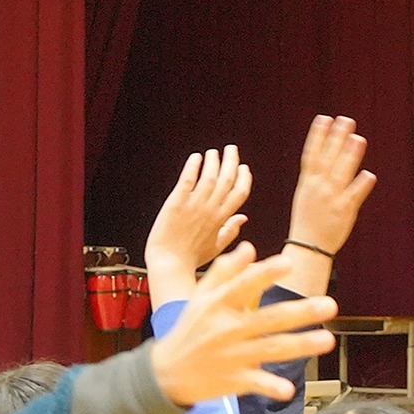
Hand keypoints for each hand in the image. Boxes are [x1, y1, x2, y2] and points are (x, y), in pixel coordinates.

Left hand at [145, 147, 251, 302]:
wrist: (169, 264)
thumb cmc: (190, 258)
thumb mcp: (217, 247)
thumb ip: (231, 230)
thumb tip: (243, 218)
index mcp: (221, 219)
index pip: (240, 193)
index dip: (244, 178)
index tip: (243, 167)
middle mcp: (210, 210)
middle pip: (227, 180)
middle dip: (231, 161)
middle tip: (231, 149)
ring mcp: (194, 206)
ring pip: (209, 177)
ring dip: (213, 161)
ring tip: (212, 152)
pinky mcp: (176, 203)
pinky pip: (187, 180)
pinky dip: (193, 167)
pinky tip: (196, 158)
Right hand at [149, 244, 335, 404]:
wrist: (166, 372)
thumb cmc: (190, 328)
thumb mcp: (201, 296)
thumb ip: (225, 271)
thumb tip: (250, 248)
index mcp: (218, 305)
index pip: (244, 286)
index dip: (266, 274)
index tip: (288, 263)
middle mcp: (226, 329)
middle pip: (268, 319)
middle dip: (300, 312)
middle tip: (331, 305)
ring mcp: (231, 356)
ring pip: (271, 348)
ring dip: (300, 346)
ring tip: (327, 340)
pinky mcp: (234, 380)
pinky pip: (256, 383)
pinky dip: (270, 387)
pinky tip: (288, 390)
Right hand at [282, 116, 376, 296]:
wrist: (308, 247)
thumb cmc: (308, 220)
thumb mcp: (305, 194)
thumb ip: (316, 174)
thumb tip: (326, 153)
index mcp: (307, 182)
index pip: (312, 154)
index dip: (318, 135)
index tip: (324, 118)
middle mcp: (318, 187)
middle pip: (327, 158)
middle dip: (336, 138)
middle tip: (346, 120)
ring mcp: (331, 199)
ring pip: (341, 173)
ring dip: (349, 155)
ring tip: (358, 139)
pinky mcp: (344, 211)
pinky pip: (354, 196)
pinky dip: (360, 185)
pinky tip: (369, 174)